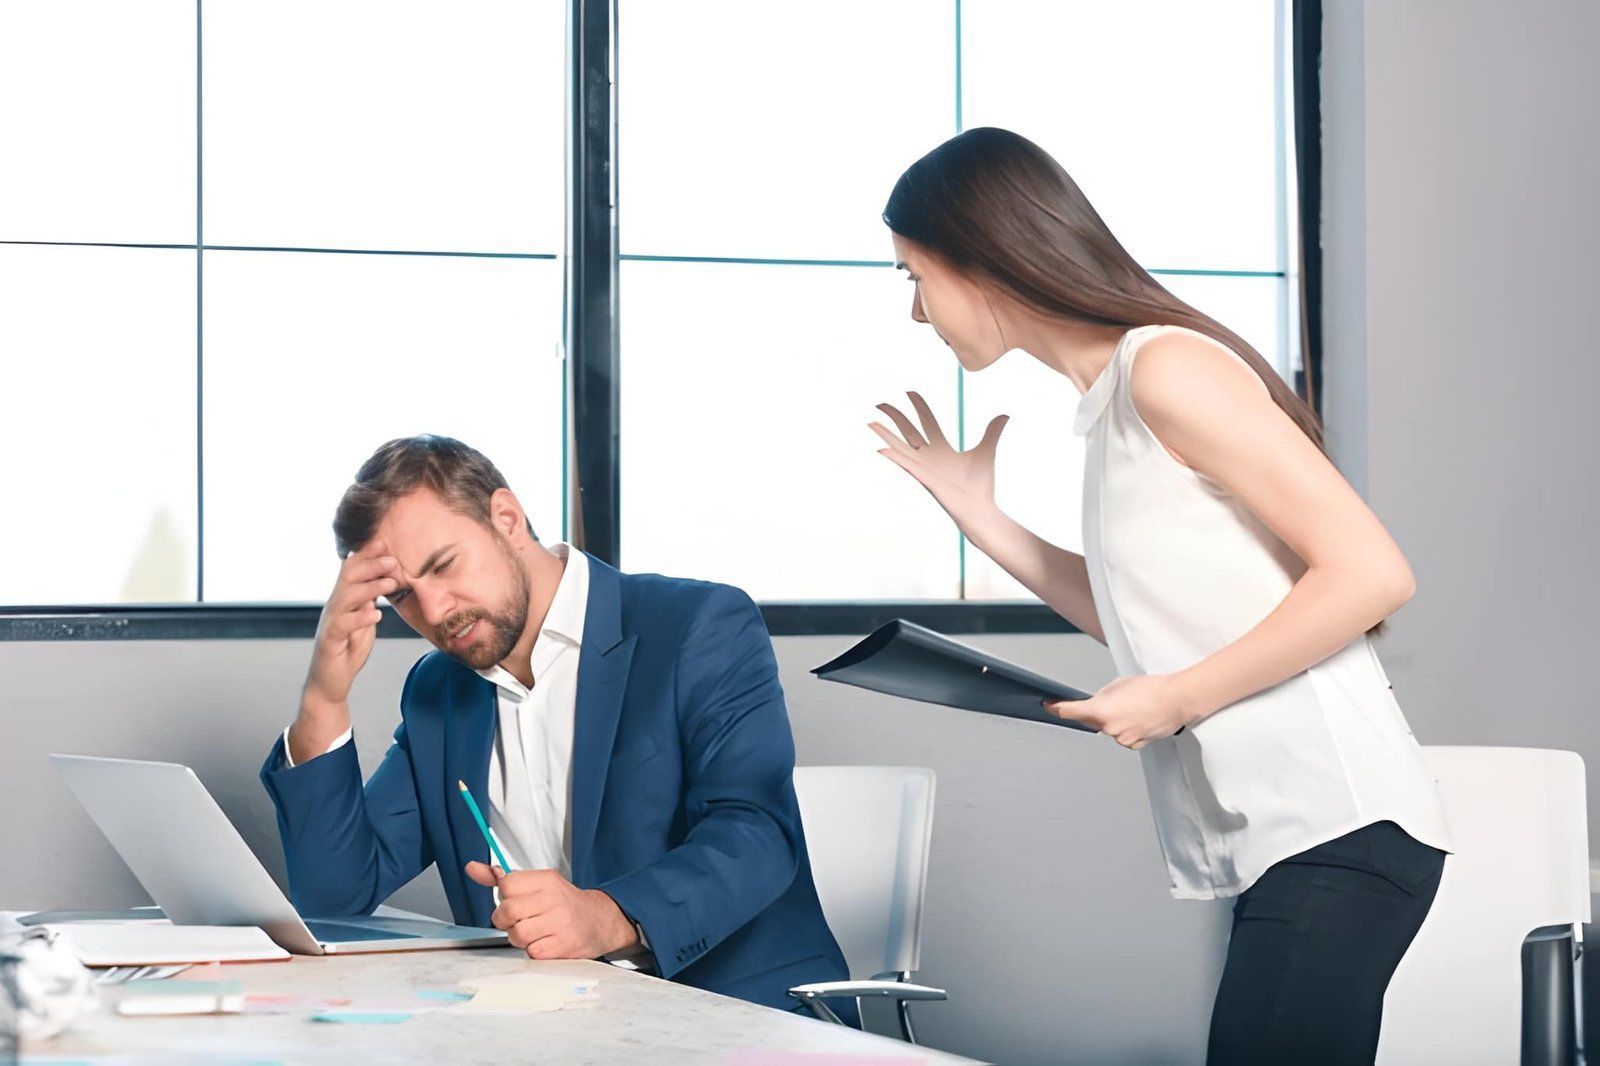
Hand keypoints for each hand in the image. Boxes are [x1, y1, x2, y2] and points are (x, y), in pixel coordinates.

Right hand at [302, 539, 398, 712]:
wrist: (330, 681)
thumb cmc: (348, 648)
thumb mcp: (363, 620)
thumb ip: (370, 601)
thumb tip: (384, 580)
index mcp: (343, 599)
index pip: (351, 569)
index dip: (367, 555)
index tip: (385, 542)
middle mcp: (334, 606)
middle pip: (348, 577)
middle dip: (370, 565)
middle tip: (393, 560)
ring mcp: (330, 622)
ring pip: (346, 597)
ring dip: (370, 588)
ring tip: (391, 583)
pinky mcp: (330, 641)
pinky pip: (343, 625)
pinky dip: (360, 618)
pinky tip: (376, 614)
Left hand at [465, 862, 637, 959]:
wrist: (601, 921)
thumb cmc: (564, 904)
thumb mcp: (539, 884)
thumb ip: (504, 880)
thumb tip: (471, 868)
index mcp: (546, 879)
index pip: (507, 884)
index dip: (505, 897)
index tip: (516, 901)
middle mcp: (553, 898)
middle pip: (507, 911)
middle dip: (507, 921)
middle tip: (520, 921)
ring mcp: (560, 923)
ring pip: (516, 934)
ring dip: (520, 938)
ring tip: (535, 933)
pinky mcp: (564, 946)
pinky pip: (532, 953)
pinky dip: (535, 951)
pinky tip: (547, 943)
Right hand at [869, 391, 1008, 529]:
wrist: (980, 509)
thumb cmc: (980, 486)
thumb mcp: (986, 451)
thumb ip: (992, 432)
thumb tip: (1004, 415)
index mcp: (941, 449)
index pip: (926, 422)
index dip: (918, 406)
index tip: (910, 392)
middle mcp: (929, 457)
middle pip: (908, 431)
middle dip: (895, 416)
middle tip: (881, 403)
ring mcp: (924, 468)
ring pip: (900, 446)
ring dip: (885, 434)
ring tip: (870, 422)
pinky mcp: (924, 478)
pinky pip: (905, 465)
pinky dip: (893, 456)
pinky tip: (880, 448)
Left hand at [1045, 674, 1196, 750]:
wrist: (1176, 699)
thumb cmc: (1151, 689)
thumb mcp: (1118, 685)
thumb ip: (1102, 697)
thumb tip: (1095, 705)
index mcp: (1101, 711)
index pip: (1070, 712)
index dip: (1057, 709)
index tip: (1048, 707)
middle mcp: (1109, 728)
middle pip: (1092, 721)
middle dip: (1096, 712)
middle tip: (1115, 701)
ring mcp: (1122, 739)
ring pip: (1109, 730)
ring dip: (1114, 720)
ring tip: (1134, 707)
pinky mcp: (1135, 744)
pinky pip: (1123, 737)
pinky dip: (1127, 729)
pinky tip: (1139, 718)